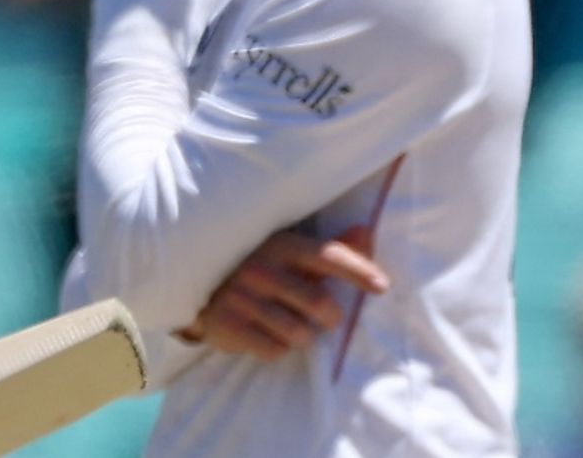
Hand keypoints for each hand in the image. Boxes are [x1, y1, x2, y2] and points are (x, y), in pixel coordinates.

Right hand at [177, 226, 386, 359]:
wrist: (200, 291)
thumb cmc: (259, 270)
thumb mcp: (290, 253)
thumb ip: (330, 247)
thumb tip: (367, 232)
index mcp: (280, 245)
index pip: (327, 255)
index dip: (358, 271)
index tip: (382, 287)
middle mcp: (260, 269)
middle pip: (319, 304)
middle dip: (332, 319)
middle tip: (326, 319)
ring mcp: (241, 297)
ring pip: (300, 334)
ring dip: (304, 337)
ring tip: (290, 326)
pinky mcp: (229, 325)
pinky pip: (274, 350)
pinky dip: (278, 348)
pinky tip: (266, 334)